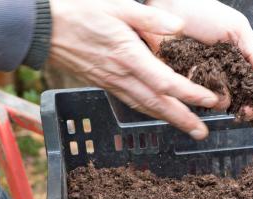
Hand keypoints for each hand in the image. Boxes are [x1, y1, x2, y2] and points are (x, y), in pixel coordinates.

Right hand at [48, 0, 217, 139]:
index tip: (210, 100)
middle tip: (203, 133)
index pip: (165, 82)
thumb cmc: (80, 12)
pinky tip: (160, 114)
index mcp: (129, 56)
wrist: (43, 28)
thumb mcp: (117, 6)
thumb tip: (179, 26)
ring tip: (189, 129)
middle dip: (183, 119)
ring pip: (145, 107)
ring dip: (168, 120)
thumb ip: (150, 17)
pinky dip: (150, 111)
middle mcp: (122, 76)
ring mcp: (112, 83)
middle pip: (158, 104)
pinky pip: (132, 103)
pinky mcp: (105, 85)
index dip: (189, 94)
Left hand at [142, 0, 252, 119]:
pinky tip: (202, 86)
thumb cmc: (204, 12)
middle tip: (248, 109)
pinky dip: (202, 95)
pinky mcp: (189, 83)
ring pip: (224, 103)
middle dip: (251, 108)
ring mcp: (210, 80)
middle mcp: (230, 73)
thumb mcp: (237, 28)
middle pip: (247, 100)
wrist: (169, 7)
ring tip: (221, 93)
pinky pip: (199, 97)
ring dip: (225, 101)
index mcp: (245, 60)